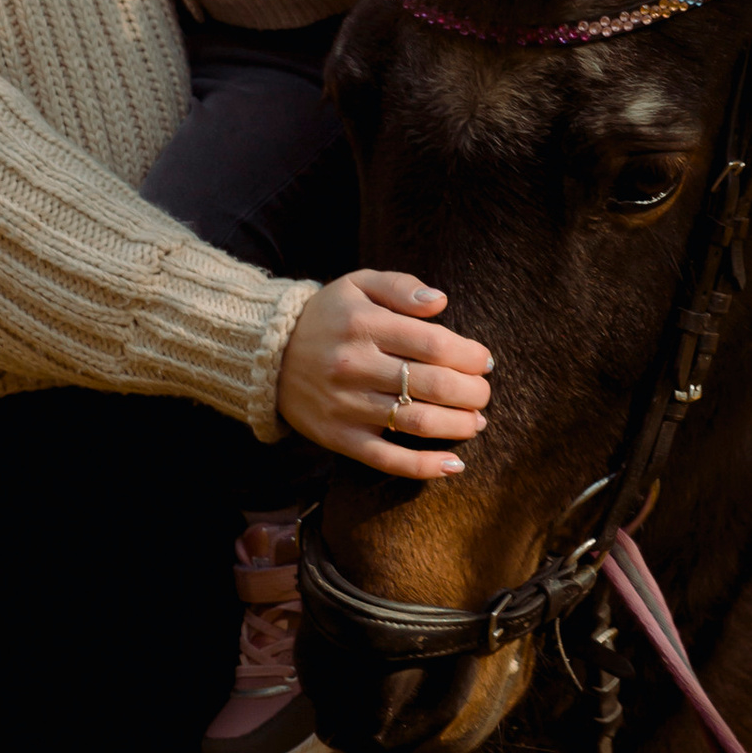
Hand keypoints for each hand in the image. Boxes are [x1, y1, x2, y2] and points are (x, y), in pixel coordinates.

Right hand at [279, 270, 492, 479]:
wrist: (267, 354)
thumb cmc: (327, 317)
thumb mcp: (358, 285)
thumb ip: (401, 287)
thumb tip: (441, 302)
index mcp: (365, 325)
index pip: (434, 344)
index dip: (470, 356)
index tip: (484, 361)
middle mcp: (356, 366)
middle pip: (432, 385)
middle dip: (472, 392)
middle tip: (484, 393)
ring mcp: (346, 405)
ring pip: (417, 423)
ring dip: (459, 426)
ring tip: (477, 422)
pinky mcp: (338, 437)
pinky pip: (387, 459)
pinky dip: (425, 467)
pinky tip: (454, 464)